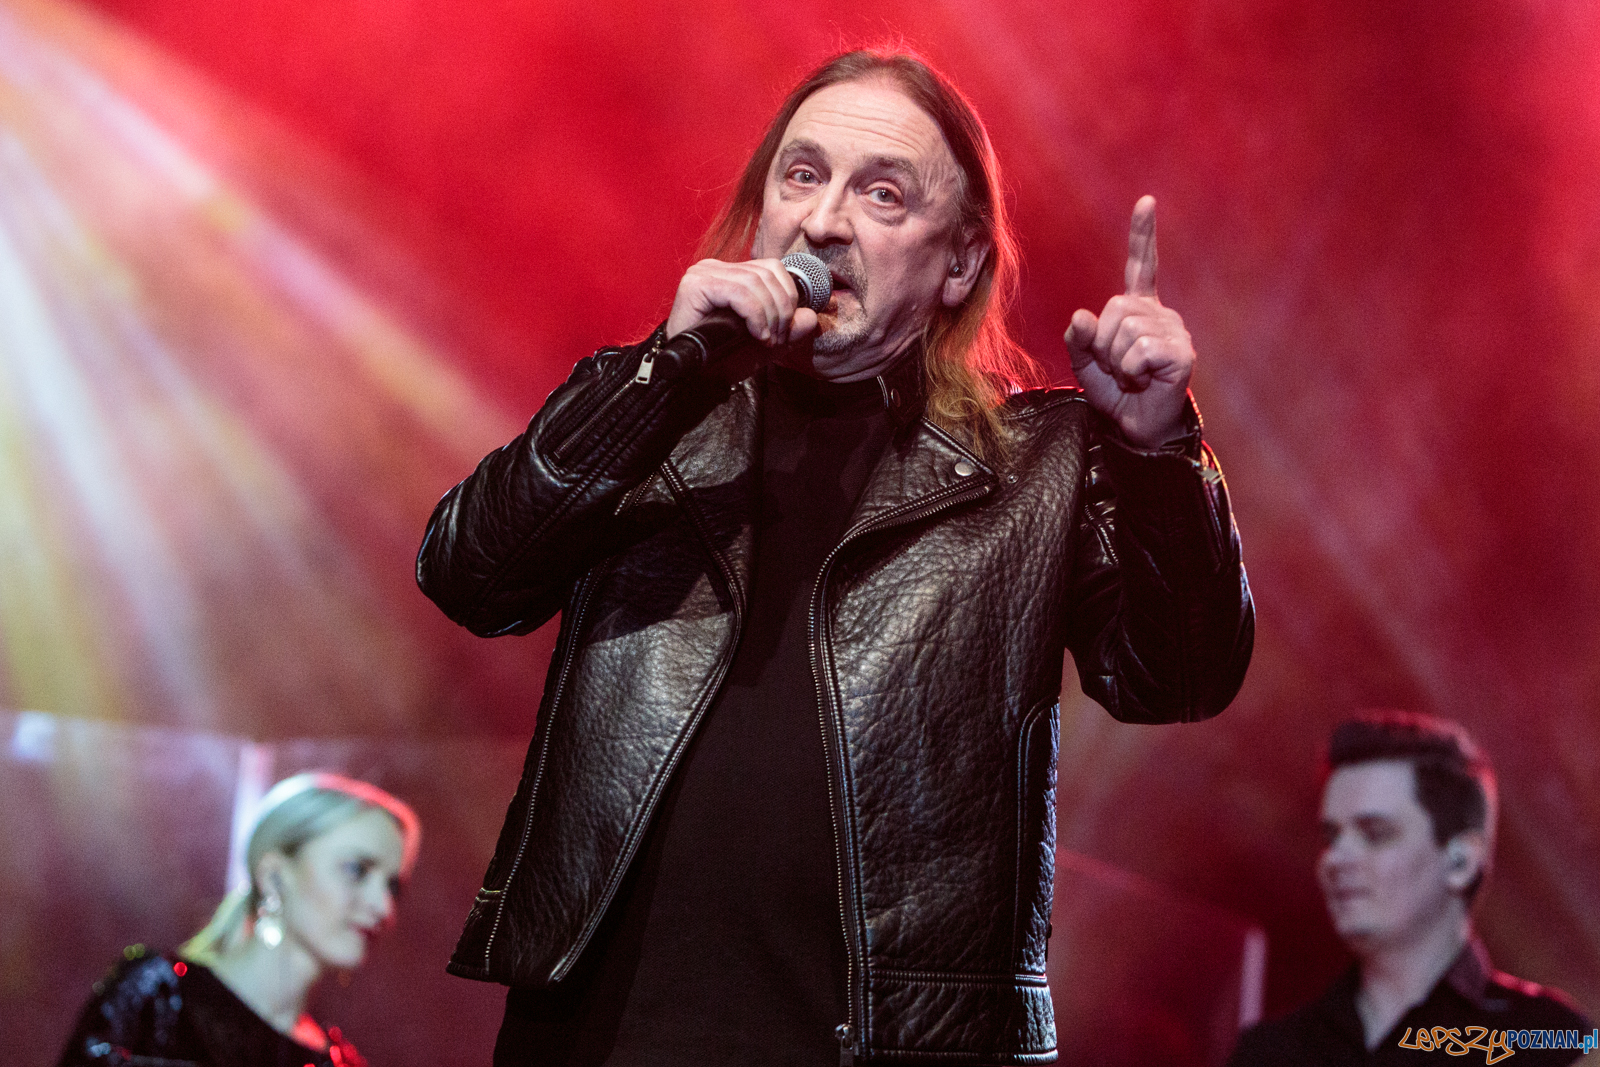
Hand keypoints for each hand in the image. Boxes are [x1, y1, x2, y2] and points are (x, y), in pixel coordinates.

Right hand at [665, 258, 819, 347]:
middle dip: (781, 309)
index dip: (788, 297)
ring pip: (756, 282)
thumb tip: (810, 316)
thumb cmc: (722, 359)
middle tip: (777, 339)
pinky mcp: (696, 285)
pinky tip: (756, 334)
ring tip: (766, 340)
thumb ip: (789, 329)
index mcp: (732, 273)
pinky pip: (739, 292)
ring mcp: (704, 273)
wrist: (691, 377)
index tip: (785, 331)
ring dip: (770, 315)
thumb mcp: (765, 343)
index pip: (772, 268)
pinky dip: (755, 315)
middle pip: (768, 273)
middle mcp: (716, 267)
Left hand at [1063, 196, 1194, 448]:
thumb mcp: (1086, 364)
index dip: (1143, 234)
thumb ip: (1078, 339)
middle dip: (1102, 343)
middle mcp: (1160, 314)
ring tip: (1130, 376)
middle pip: (1114, 309)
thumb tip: (1081, 315)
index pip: (1140, 266)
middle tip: (1117, 368)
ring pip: (1125, 331)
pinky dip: (1130, 371)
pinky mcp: (1180, 353)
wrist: (1138, 427)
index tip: (1146, 201)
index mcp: (1139, 310)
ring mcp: (1173, 331)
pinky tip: (1143, 380)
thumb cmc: (1117, 394)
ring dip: (1116, 360)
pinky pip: (1138, 351)